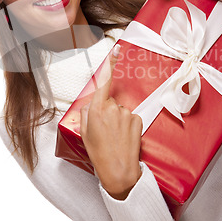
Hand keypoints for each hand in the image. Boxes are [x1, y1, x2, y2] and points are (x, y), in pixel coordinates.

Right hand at [80, 45, 141, 199]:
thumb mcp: (84, 133)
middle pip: (110, 101)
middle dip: (107, 111)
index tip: (116, 49)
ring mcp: (126, 114)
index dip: (110, 64)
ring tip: (115, 137)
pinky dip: (127, 125)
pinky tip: (124, 138)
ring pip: (121, 110)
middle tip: (104, 131)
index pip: (103, 81)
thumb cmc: (98, 153)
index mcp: (96, 110)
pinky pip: (131, 117)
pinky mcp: (138, 120)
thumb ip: (86, 113)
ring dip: (118, 120)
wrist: (118, 171)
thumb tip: (91, 105)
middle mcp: (112, 108)